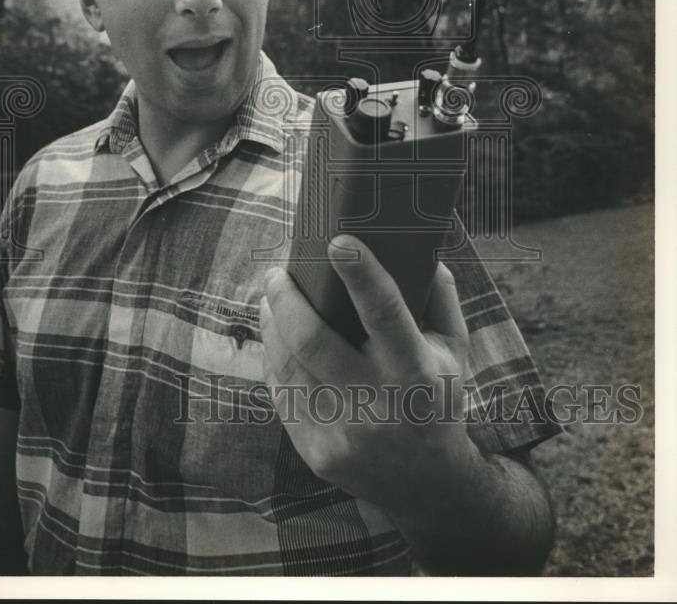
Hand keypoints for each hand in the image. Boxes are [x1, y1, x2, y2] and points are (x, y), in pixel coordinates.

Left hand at [259, 234, 473, 515]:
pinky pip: (282, 393)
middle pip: (314, 340)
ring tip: (271, 296)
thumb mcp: (455, 351)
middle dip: (287, 298)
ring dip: (272, 323)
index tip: (338, 240)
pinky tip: (275, 335)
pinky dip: (274, 356)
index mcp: (417, 372)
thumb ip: (441, 297)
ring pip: (289, 364)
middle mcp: (377, 404)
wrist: (427, 486)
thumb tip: (419, 246)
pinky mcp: (316, 452)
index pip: (386, 315)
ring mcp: (342, 433)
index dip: (362, 276)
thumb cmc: (439, 399)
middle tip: (278, 271)